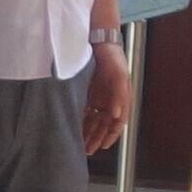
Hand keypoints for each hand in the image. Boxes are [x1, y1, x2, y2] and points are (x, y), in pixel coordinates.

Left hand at [81, 39, 131, 156]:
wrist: (99, 41)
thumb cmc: (113, 57)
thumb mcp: (119, 75)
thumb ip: (119, 96)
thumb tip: (116, 115)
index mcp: (120, 99)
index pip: (117, 123)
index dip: (111, 136)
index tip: (103, 146)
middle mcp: (109, 100)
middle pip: (103, 124)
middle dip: (96, 138)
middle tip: (87, 150)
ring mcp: (98, 96)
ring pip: (92, 119)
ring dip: (87, 131)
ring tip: (78, 143)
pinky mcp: (86, 91)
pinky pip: (82, 109)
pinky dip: (78, 118)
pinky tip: (71, 125)